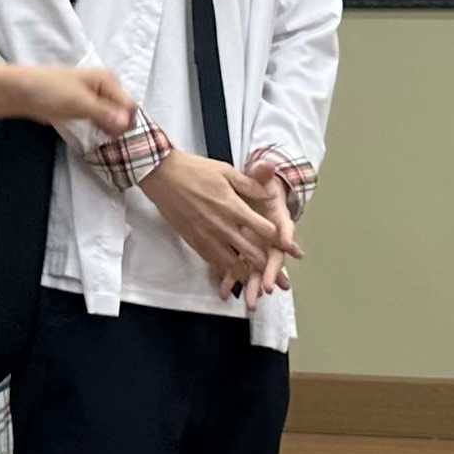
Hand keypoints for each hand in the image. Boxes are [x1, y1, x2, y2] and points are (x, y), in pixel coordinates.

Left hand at [8, 63, 135, 139]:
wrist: (23, 92)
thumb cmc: (51, 91)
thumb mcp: (81, 102)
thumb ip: (105, 113)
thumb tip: (128, 123)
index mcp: (109, 79)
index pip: (129, 105)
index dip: (126, 123)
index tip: (116, 138)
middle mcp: (106, 86)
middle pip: (123, 112)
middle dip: (119, 127)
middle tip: (108, 140)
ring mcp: (96, 97)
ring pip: (114, 118)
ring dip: (110, 129)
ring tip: (102, 139)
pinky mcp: (85, 107)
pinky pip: (102, 120)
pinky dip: (102, 128)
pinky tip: (97, 136)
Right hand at [139, 151, 294, 300]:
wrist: (163, 176)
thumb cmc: (195, 170)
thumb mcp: (226, 171)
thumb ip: (250, 185)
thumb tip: (271, 194)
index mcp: (234, 207)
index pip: (264, 230)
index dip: (280, 240)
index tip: (290, 248)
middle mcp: (223, 226)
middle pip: (251, 252)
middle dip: (267, 265)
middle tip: (279, 275)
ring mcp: (208, 236)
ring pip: (232, 263)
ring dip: (248, 274)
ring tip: (259, 282)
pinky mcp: (194, 241)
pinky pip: (213, 262)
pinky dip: (225, 272)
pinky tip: (232, 277)